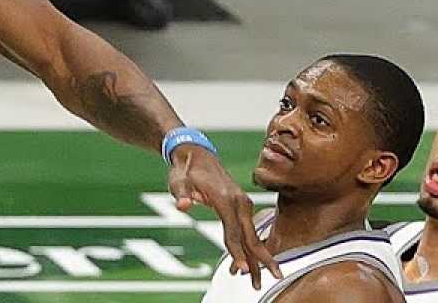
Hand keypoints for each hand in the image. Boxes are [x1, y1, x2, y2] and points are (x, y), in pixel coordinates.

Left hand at [169, 145, 276, 287]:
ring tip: (258, 280)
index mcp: (224, 197)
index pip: (232, 230)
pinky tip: (249, 262)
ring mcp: (242, 203)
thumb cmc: (186, 169)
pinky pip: (247, 230)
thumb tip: (182, 205)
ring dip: (257, 258)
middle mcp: (238, 201)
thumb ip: (181, 194)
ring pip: (252, 235)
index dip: (237, 251)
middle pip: (250, 236)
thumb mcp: (178, 181)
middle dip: (257, 260)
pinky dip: (250, 247)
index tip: (242, 269)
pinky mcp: (241, 205)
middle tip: (259, 282)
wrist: (196, 153)